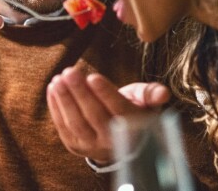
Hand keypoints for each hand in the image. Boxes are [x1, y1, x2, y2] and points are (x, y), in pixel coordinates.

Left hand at [46, 67, 169, 163]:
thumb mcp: (144, 100)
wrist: (121, 140)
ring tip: (59, 79)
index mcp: (132, 126)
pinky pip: (63, 127)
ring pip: (76, 123)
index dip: (105, 93)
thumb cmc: (133, 111)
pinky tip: (53, 88)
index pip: (118, 109)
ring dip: (65, 100)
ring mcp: (92, 146)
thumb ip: (151, 93)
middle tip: (70, 71)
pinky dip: (56, 107)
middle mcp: (112, 140)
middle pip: (94, 115)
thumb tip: (164, 93)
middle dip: (80, 92)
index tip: (92, 76)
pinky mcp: (76, 146)